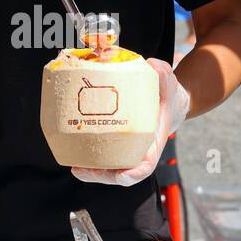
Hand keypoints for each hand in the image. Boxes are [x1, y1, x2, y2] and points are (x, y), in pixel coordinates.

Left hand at [72, 58, 191, 186]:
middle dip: (102, 175)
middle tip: (83, 170)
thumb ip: (164, 73)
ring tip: (75, 167)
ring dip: (91, 172)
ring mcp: (126, 150)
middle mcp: (139, 152)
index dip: (134, 173)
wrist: (165, 102)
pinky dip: (88, 159)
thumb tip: (152, 64)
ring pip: (108, 169)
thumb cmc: (167, 96)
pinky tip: (71, 154)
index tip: (123, 176)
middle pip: (121, 173)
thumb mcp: (169, 82)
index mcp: (153, 144)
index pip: (145, 166)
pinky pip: (101, 155)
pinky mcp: (115, 144)